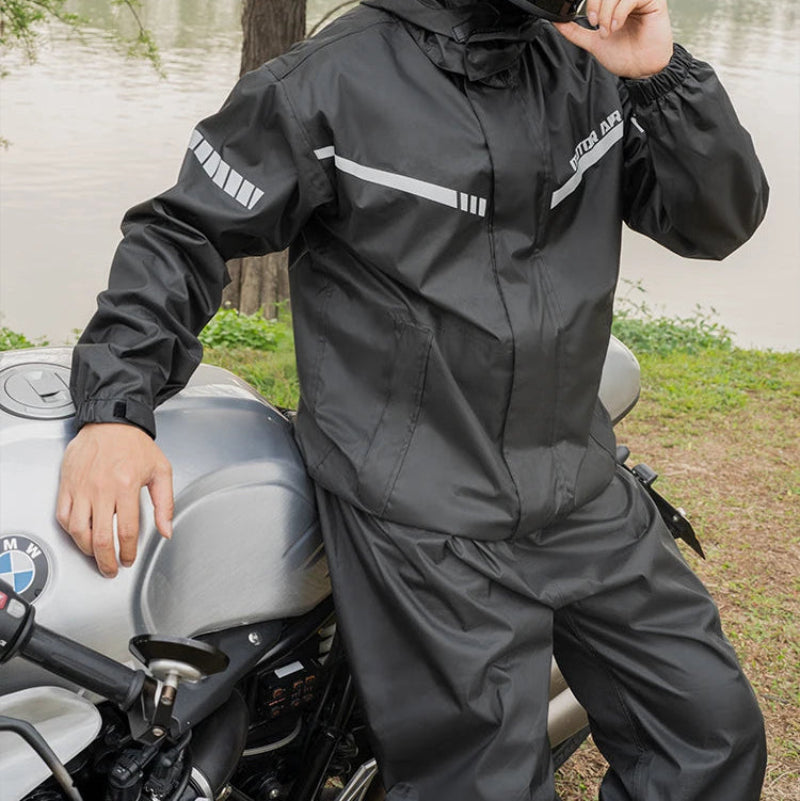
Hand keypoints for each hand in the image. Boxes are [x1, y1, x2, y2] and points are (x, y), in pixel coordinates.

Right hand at [56, 423, 173, 577]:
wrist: (110, 422)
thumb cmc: (135, 445)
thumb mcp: (161, 471)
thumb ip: (165, 504)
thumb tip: (166, 530)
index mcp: (126, 486)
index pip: (126, 531)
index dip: (127, 552)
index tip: (128, 559)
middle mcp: (101, 489)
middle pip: (100, 538)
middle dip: (106, 560)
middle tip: (110, 568)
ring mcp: (81, 488)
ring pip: (78, 531)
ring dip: (87, 550)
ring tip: (96, 555)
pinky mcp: (67, 485)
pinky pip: (64, 516)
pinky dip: (71, 531)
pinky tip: (81, 535)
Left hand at [554, 0, 672, 78]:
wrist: (641, 70)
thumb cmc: (624, 56)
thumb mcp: (593, 41)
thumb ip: (575, 31)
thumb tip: (556, 20)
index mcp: (614, 4)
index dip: (591, 3)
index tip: (591, 22)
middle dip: (596, 8)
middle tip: (598, 26)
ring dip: (606, 12)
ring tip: (608, 31)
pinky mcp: (652, 0)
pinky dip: (618, 12)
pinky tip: (616, 26)